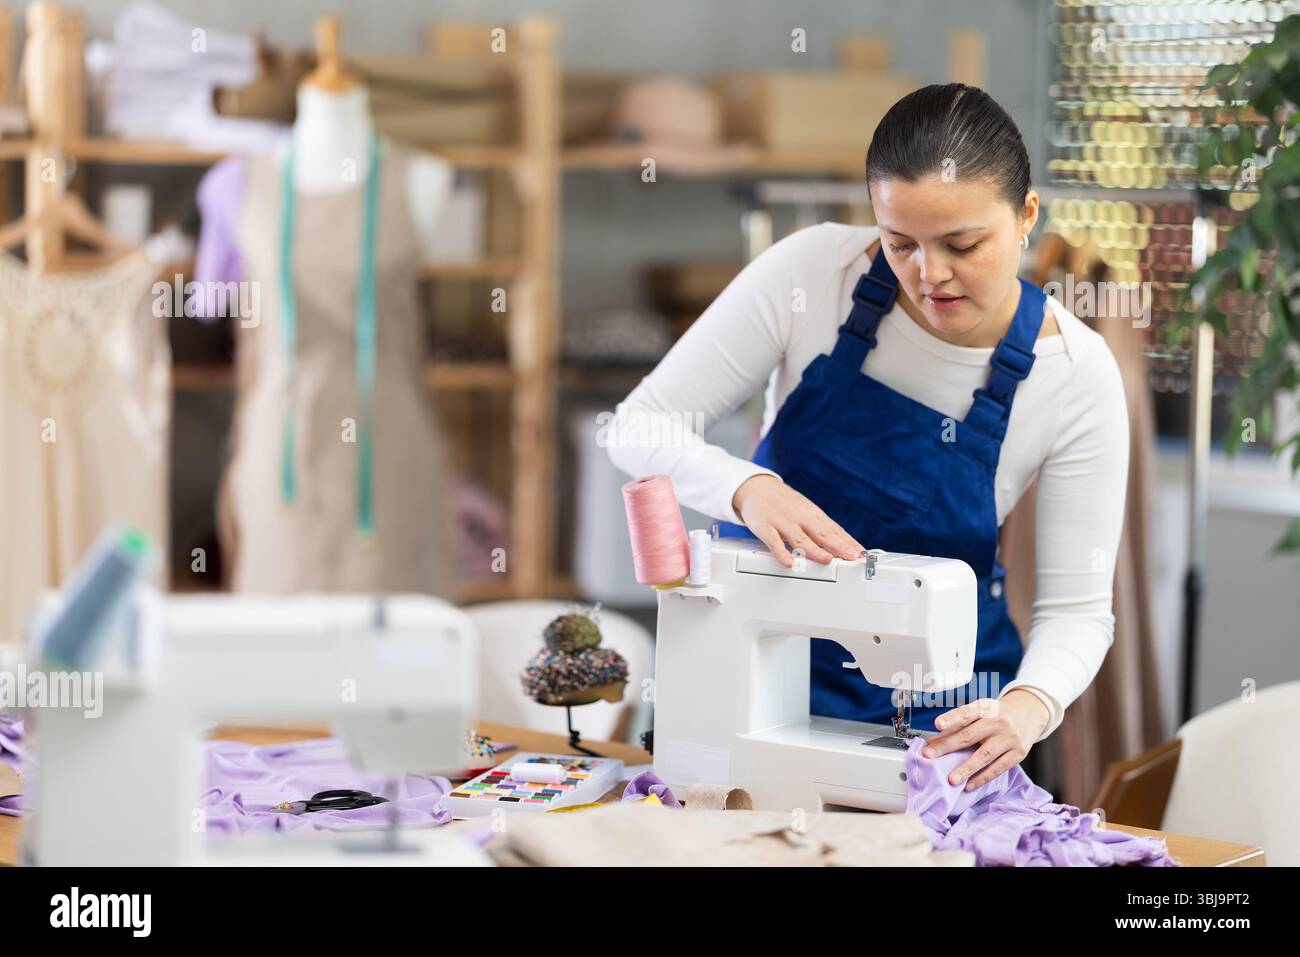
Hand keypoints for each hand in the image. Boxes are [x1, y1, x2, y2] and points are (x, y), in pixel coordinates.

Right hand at [731, 474, 864, 566]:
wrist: (757, 488)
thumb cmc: (785, 504)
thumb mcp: (806, 511)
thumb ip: (823, 528)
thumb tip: (845, 544)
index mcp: (813, 514)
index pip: (834, 529)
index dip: (848, 541)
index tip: (860, 552)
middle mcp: (800, 517)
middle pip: (821, 533)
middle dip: (838, 545)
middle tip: (852, 556)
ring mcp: (782, 522)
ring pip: (799, 538)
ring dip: (813, 549)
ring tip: (826, 559)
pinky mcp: (765, 527)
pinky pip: (773, 541)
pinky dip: (781, 552)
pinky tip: (789, 562)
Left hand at [921, 691, 1049, 790]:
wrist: (1028, 714)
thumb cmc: (996, 714)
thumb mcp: (980, 711)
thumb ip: (960, 723)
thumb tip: (935, 740)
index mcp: (985, 708)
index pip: (966, 713)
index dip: (951, 718)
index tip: (937, 725)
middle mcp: (998, 721)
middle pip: (970, 735)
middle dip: (948, 746)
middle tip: (929, 755)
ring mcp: (1009, 738)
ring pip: (985, 755)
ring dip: (966, 768)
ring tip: (951, 779)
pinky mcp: (1018, 753)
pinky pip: (998, 768)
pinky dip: (982, 778)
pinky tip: (969, 785)